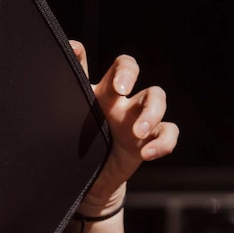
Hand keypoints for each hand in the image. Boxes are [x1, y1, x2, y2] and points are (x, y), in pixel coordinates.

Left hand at [70, 41, 178, 214]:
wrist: (90, 178)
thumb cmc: (80, 142)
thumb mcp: (71, 116)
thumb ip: (65, 90)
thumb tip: (66, 54)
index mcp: (102, 92)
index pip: (112, 65)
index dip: (109, 61)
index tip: (106, 71)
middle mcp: (121, 99)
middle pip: (132, 69)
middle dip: (128, 73)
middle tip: (120, 89)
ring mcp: (138, 117)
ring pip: (156, 97)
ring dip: (151, 113)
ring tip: (137, 132)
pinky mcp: (150, 139)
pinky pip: (168, 133)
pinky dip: (162, 143)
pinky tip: (147, 154)